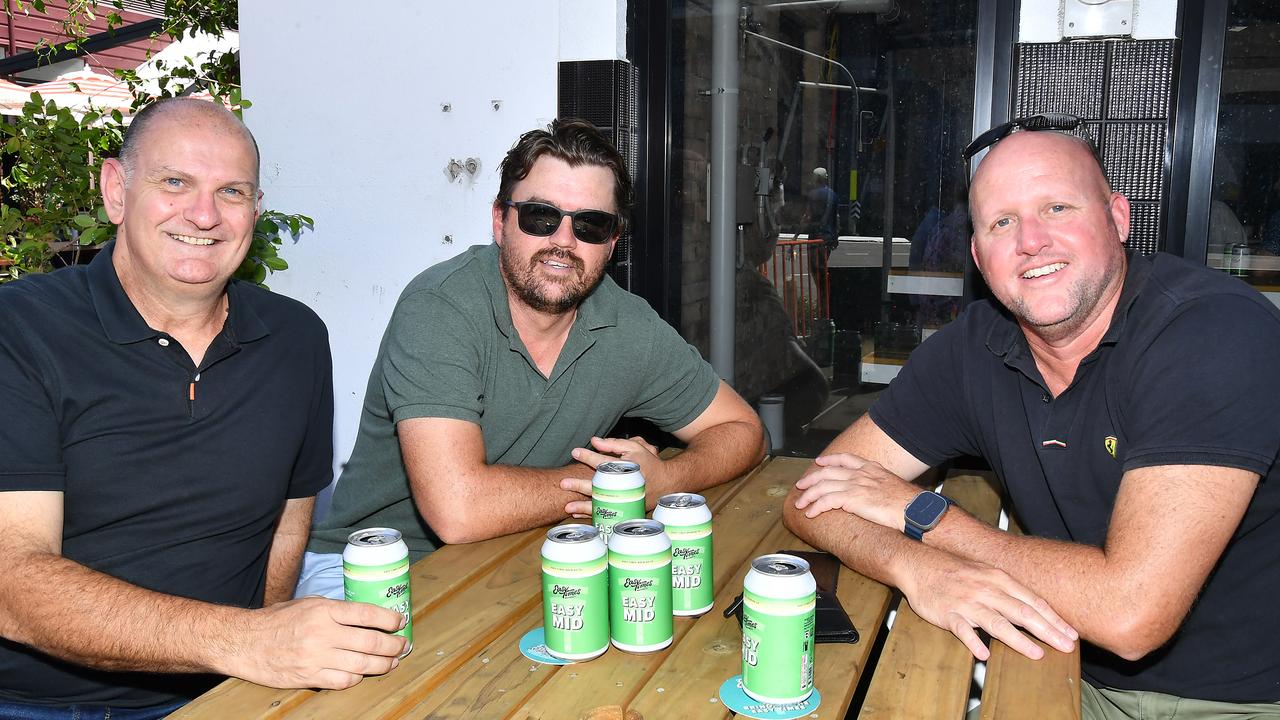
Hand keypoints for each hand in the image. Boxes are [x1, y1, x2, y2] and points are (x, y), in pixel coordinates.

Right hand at [232, 596, 407, 689]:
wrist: (245, 642)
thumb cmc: (277, 620)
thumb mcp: (307, 603)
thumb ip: (335, 610)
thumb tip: (366, 616)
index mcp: (324, 610)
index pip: (367, 614)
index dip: (390, 620)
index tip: (400, 622)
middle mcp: (322, 633)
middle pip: (371, 642)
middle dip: (393, 645)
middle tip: (403, 646)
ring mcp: (316, 657)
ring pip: (362, 665)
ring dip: (383, 665)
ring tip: (392, 662)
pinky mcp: (309, 677)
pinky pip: (343, 681)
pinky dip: (358, 678)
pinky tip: (363, 674)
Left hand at [562, 436, 663, 515]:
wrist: (667, 483)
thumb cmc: (649, 463)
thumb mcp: (635, 447)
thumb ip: (613, 443)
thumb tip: (594, 440)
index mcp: (625, 468)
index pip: (604, 461)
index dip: (588, 456)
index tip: (575, 452)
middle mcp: (623, 486)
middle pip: (599, 486)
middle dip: (580, 485)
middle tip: (563, 483)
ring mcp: (625, 500)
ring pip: (602, 505)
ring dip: (583, 506)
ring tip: (567, 507)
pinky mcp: (625, 509)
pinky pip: (606, 514)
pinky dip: (591, 515)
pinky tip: (578, 515)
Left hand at [792, 453, 917, 529]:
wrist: (914, 509)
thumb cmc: (908, 502)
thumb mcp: (891, 485)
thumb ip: (878, 484)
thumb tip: (873, 492)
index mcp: (870, 468)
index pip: (844, 458)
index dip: (829, 460)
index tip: (820, 462)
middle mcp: (860, 474)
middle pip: (827, 471)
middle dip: (811, 478)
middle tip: (801, 485)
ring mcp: (855, 485)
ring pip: (822, 486)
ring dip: (808, 495)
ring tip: (801, 504)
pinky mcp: (851, 499)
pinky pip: (826, 502)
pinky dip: (815, 507)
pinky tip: (811, 513)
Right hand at [899, 551, 1077, 660]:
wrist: (919, 563)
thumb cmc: (955, 571)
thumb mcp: (986, 573)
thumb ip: (1009, 591)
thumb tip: (1034, 609)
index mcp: (999, 579)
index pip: (1033, 601)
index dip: (1054, 619)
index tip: (1071, 634)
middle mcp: (986, 590)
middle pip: (1022, 612)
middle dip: (1047, 631)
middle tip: (1066, 647)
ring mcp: (967, 602)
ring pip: (996, 622)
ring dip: (1018, 639)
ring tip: (1036, 654)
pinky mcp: (947, 613)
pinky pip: (962, 629)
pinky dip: (973, 641)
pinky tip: (983, 654)